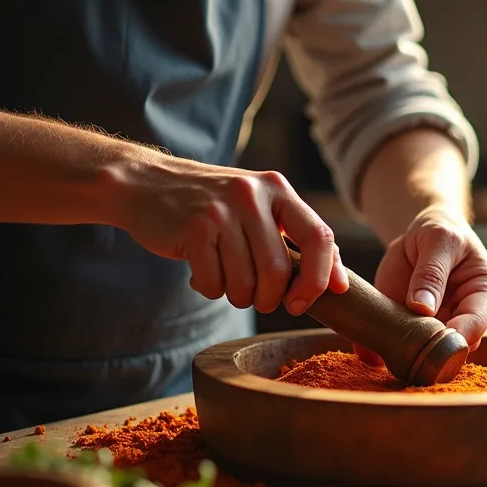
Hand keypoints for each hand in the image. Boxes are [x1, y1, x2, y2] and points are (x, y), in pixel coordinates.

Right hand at [117, 159, 348, 313]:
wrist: (146, 184)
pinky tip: (201, 272)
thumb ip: (295, 236)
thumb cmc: (212, 206)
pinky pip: (214, 283)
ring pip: (245, 284)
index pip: (319, 237)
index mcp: (278, 188)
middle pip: (278, 272)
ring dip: (237, 296)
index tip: (306, 301)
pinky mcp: (193, 228)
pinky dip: (209, 289)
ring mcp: (221, 210)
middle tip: (257, 298)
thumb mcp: (257, 206)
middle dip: (269, 298)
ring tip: (225, 280)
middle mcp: (252, 194)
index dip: (321, 277)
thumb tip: (341, 284)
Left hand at [359, 206, 486, 363]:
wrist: (419, 235)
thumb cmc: (440, 231)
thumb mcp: (438, 240)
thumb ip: (431, 272)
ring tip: (389, 347)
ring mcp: (441, 327)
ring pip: (430, 353)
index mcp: (486, 294)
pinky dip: (387, 351)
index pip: (478, 321)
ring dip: (410, 354)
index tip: (436, 337)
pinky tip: (374, 352)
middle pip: (456, 344)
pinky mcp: (416, 331)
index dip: (459, 334)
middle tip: (410, 348)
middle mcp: (468, 318)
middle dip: (434, 351)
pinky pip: (402, 348)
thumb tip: (423, 307)